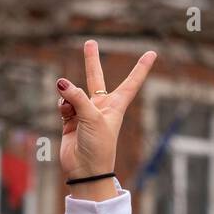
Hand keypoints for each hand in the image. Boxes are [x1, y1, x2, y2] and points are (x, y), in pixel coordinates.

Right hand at [56, 40, 155, 186]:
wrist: (86, 171)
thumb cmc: (98, 147)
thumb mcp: (92, 118)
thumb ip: (77, 97)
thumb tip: (61, 83)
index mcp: (116, 106)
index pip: (131, 83)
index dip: (141, 68)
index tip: (152, 53)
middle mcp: (101, 107)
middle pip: (96, 78)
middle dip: (92, 61)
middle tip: (90, 42)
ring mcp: (85, 113)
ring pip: (73, 92)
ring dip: (69, 95)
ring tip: (69, 107)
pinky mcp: (70, 120)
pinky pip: (63, 103)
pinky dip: (62, 105)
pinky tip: (64, 113)